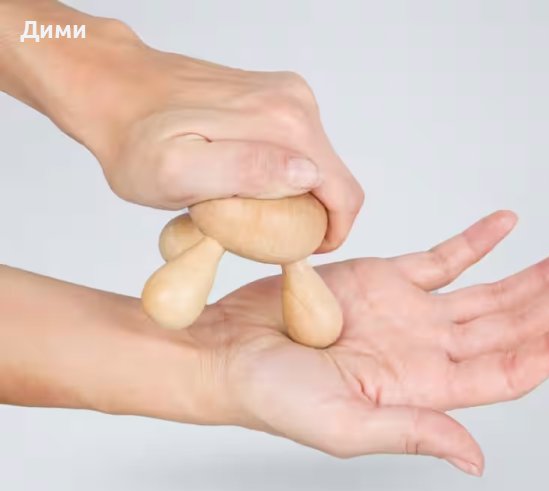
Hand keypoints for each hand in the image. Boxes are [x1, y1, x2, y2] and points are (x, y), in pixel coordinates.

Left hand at [1, 7, 362, 251]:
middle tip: (258, 232)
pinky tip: (240, 180)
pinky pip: (297, 150)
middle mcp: (296, 104)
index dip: (332, 234)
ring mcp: (287, 97)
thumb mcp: (178, 173)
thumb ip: (244, 173)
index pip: (343, 193)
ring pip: (316, 167)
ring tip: (244, 206)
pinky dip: (279, 176)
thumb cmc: (136, 143)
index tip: (301, 252)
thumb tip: (308, 175)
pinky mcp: (276, 98)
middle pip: (333, 181)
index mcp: (284, 126)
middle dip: (308, 217)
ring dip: (292, 197)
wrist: (116, 90)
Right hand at [190, 211, 548, 474]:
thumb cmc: (271, 396)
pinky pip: (440, 259)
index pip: (505, 370)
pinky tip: (505, 226)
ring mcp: (406, 313)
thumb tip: (475, 459)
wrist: (228, 350)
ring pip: (486, 293)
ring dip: (531, 274)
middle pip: (507, 327)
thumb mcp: (343, 425)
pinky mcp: (382, 280)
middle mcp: (422, 351)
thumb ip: (413, 433)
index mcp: (420, 389)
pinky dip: (474, 242)